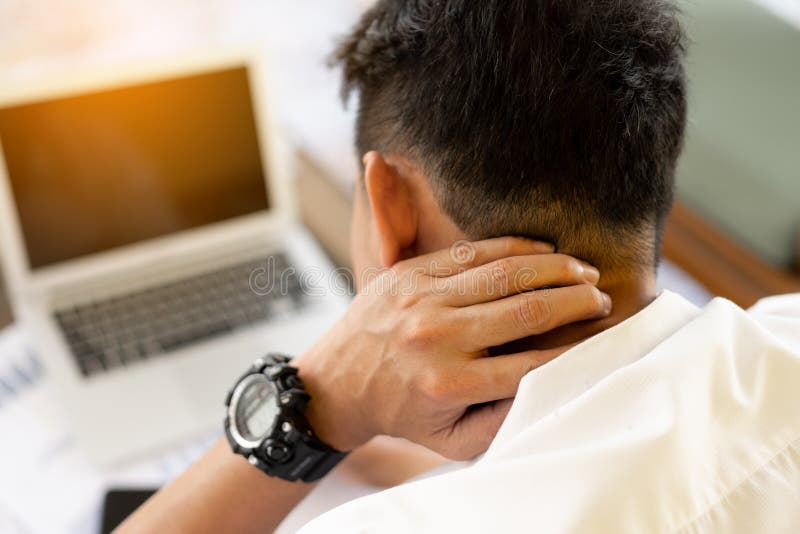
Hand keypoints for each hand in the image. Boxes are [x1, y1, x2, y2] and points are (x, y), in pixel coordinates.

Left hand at [294, 237, 610, 459]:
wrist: (338, 381)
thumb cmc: (402, 412)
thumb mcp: (451, 439)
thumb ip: (503, 420)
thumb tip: (553, 386)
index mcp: (450, 383)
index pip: (533, 361)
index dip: (576, 346)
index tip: (603, 335)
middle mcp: (437, 336)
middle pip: (527, 309)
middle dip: (576, 301)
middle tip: (602, 298)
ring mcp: (421, 298)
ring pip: (505, 273)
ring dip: (554, 268)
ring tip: (584, 272)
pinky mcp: (410, 272)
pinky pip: (473, 252)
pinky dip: (514, 248)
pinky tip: (543, 250)